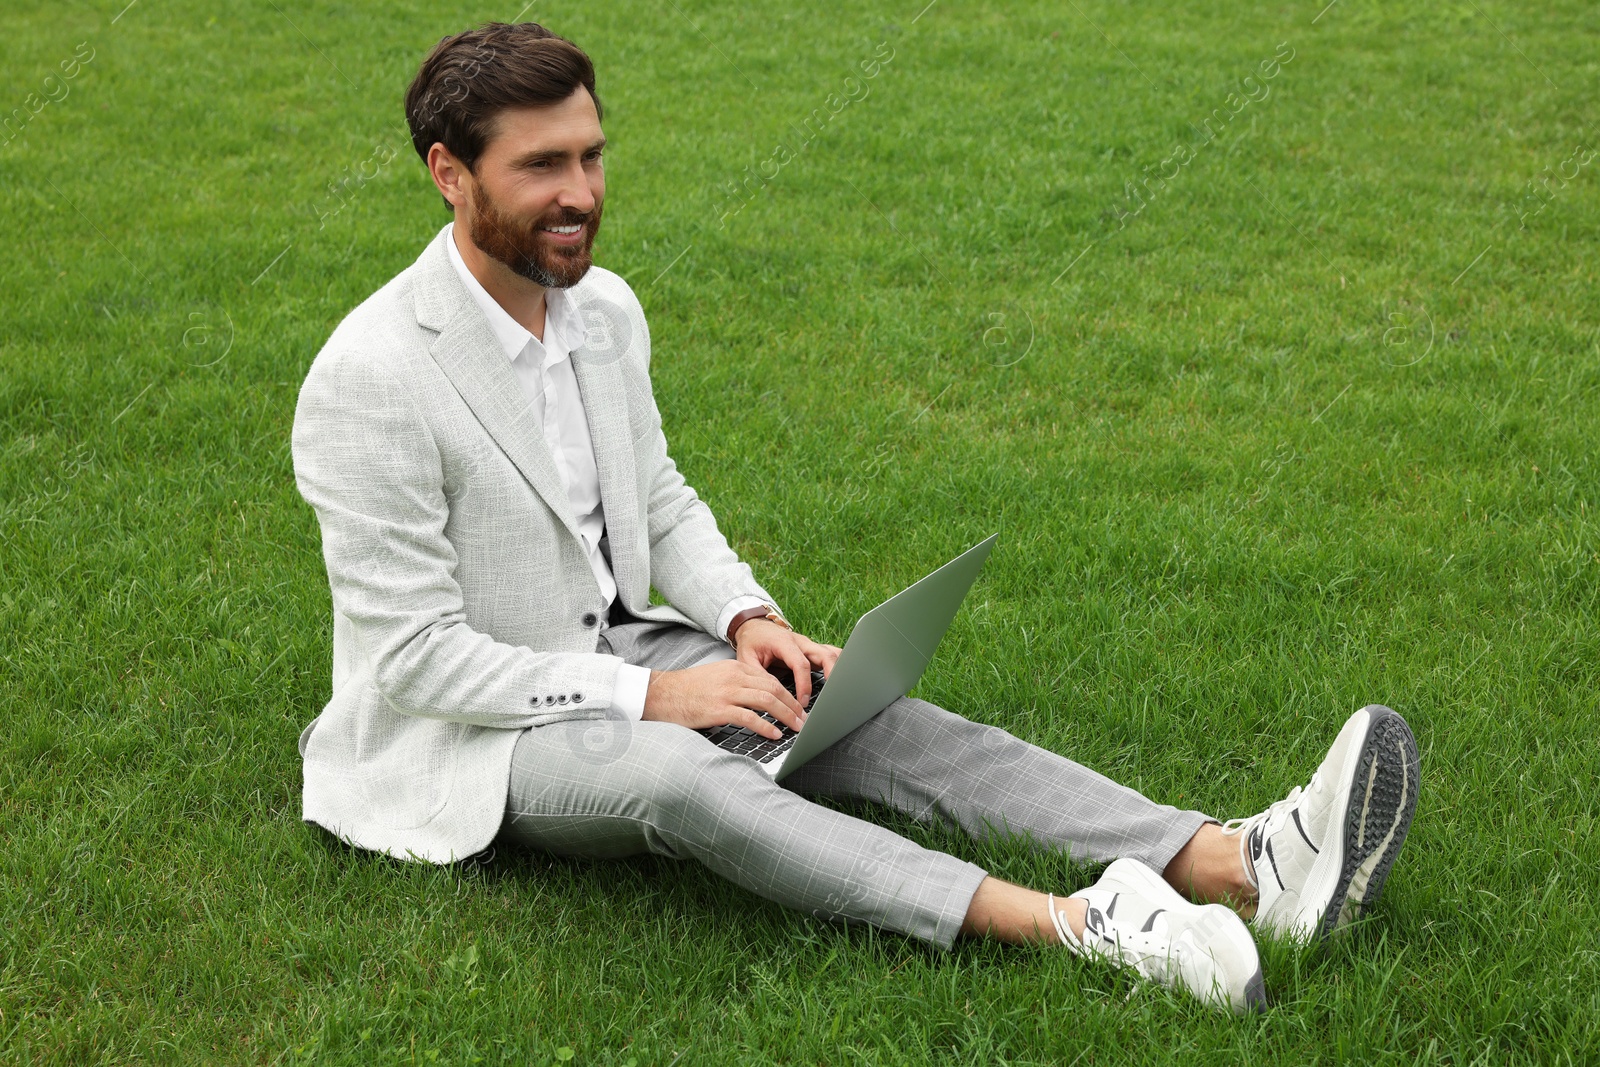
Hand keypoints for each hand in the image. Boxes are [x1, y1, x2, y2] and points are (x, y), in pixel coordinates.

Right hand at [641, 658, 806, 738]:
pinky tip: (775, 734)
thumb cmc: (687, 690)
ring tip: (797, 727)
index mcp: (735, 667)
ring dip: (786, 715)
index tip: (799, 706)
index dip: (789, 694)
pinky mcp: (718, 709)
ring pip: (766, 700)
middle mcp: (734, 676)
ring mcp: (726, 692)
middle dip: (793, 705)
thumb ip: (737, 683)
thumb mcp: (716, 677)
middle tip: (805, 719)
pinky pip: (749, 717)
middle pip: (774, 688)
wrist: (660, 693)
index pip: (770, 679)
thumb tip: (760, 700)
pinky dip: (766, 726)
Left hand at [732, 619, 842, 708]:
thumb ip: (758, 675)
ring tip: (840, 689)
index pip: (801, 664)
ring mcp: (809, 645)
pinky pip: (830, 655)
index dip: (804, 684)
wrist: (754, 628)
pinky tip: (840, 680)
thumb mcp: (746, 659)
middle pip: (824, 654)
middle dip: (832, 674)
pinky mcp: (812, 650)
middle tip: (831, 695)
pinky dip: (838, 666)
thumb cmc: (751, 643)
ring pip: (832, 653)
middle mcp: (800, 642)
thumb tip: (773, 694)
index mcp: (784, 642)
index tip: (803, 702)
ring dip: (838, 669)